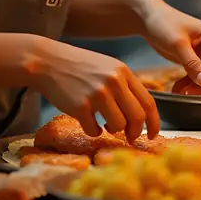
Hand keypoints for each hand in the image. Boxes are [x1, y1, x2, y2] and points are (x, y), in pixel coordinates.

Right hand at [33, 39, 159, 140]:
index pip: (148, 102)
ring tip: (104, 124)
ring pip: (118, 126)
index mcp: (122, 72)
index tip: (153, 134)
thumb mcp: (106, 67)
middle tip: (130, 137)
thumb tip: (140, 114)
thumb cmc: (77, 66)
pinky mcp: (80, 107)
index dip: (154, 122)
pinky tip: (88, 123)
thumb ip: (123, 85)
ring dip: (113, 130)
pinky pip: (95, 131)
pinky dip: (94, 131)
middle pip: (137, 117)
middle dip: (135, 132)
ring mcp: (97, 94)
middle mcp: (113, 81)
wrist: (46, 62)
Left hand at [137, 0, 200, 94]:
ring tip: (180, 92)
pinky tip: (177, 89)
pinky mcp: (196, 62)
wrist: (149, 19)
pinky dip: (191, 86)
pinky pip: (200, 79)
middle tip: (191, 92)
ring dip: (199, 88)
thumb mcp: (177, 43)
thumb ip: (192, 63)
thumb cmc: (163, 23)